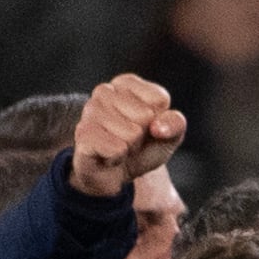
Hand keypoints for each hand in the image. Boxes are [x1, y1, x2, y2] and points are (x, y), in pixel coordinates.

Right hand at [67, 72, 187, 199]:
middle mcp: (105, 91)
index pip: (159, 99)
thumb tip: (158, 127)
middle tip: (129, 141)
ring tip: (117, 147)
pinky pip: (116, 149)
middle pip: (145, 116)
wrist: (112, 175)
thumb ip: (175, 124)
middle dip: (143, 136)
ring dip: (129, 149)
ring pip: (131, 134)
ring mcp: (90, 111)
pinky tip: (107, 156)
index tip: (146, 127)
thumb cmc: (140, 148)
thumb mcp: (167, 135)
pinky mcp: (83, 134)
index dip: (159, 121)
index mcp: (126, 83)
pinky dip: (117, 158)